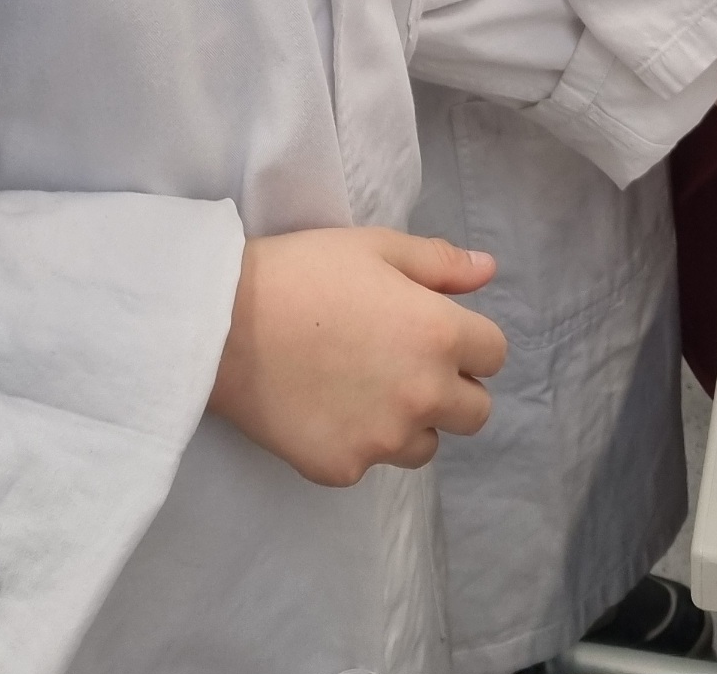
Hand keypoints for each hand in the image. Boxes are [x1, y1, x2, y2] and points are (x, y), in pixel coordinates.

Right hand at [208, 227, 507, 484]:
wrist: (222, 324)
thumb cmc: (303, 272)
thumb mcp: (376, 247)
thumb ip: (440, 264)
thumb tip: (487, 272)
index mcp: (439, 335)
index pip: (494, 354)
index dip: (468, 340)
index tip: (434, 329)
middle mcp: (422, 395)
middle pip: (475, 412)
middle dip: (452, 388)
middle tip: (404, 362)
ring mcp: (382, 440)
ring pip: (426, 445)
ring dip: (411, 422)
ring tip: (363, 387)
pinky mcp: (342, 469)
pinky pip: (371, 461)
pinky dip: (358, 440)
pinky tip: (324, 407)